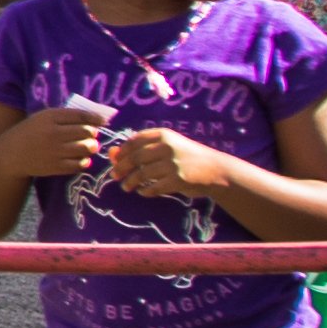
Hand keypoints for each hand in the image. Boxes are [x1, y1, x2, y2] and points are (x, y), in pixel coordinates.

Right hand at [2, 99, 114, 186]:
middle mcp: (53, 133)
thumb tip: (95, 118)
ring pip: (86, 148)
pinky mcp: (55, 167)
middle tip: (91, 136)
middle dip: (93, 134)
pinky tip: (81, 158)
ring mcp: (54, 151)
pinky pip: (80, 164)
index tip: (103, 121)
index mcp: (49, 117)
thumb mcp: (43, 118)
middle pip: (86, 132)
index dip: (95, 118)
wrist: (11, 155)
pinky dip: (84, 161)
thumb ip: (65, 116)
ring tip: (88, 146)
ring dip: (91, 147)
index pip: (80, 116)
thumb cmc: (31, 132)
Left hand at [94, 124, 214, 209]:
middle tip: (114, 176)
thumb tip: (112, 154)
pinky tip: (143, 192)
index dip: (121, 152)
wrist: (215, 169)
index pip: (133, 141)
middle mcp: (166, 147)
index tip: (115, 161)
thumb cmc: (186, 156)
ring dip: (130, 182)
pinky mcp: (177, 181)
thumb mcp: (166, 147)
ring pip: (141, 175)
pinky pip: (153, 188)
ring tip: (126, 186)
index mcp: (162, 135)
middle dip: (120, 168)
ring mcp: (172, 164)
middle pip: (134, 158)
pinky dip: (145, 192)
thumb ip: (141, 149)